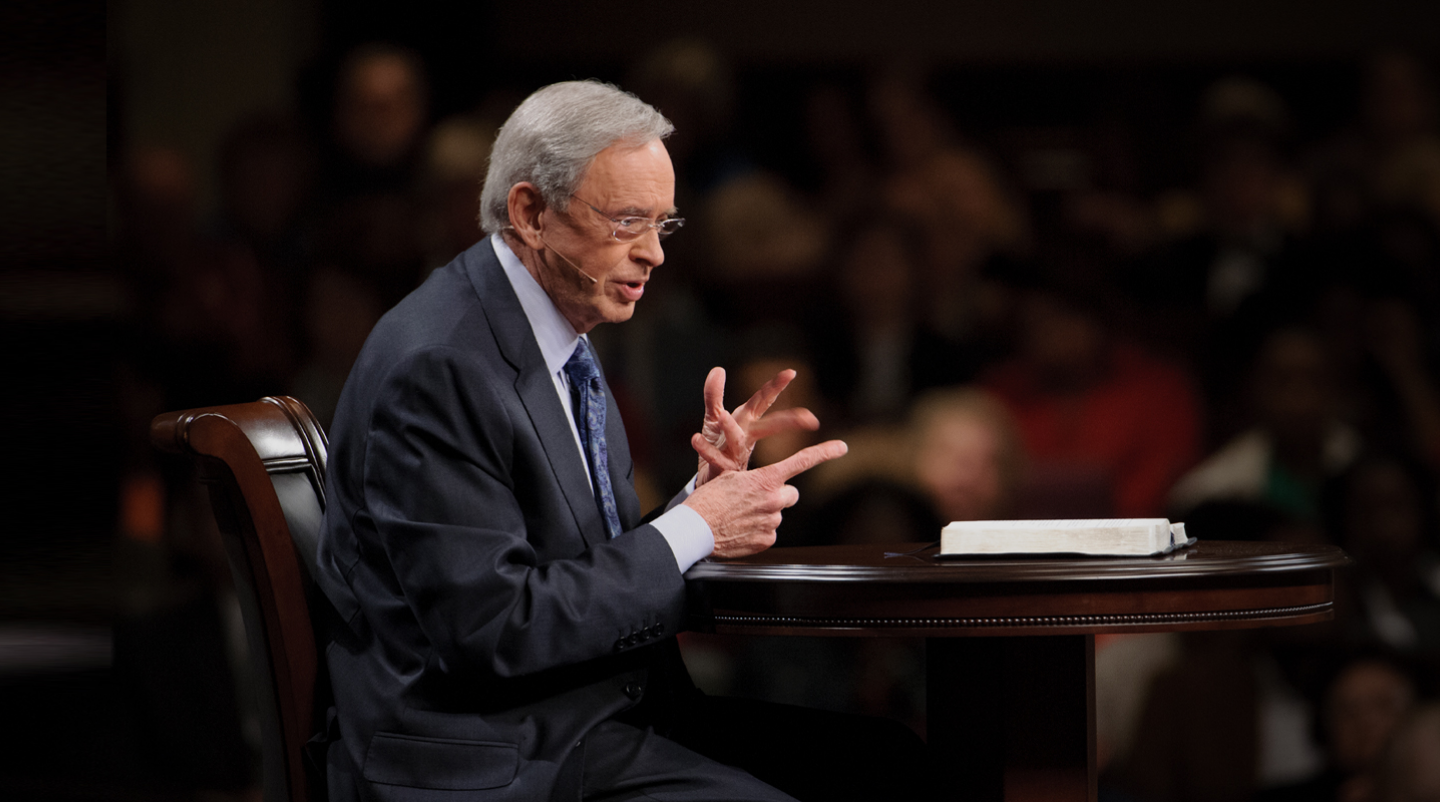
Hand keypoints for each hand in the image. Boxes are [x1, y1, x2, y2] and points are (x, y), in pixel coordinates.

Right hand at [684, 439, 847, 557]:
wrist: (695, 529)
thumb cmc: (708, 500)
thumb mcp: (730, 477)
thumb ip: (754, 478)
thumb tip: (765, 482)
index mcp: (765, 479)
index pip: (802, 462)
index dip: (825, 453)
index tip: (842, 447)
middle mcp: (773, 499)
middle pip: (791, 494)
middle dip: (779, 495)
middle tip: (758, 499)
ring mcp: (772, 521)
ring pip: (778, 514)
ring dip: (766, 514)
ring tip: (742, 516)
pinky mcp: (767, 540)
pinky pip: (770, 533)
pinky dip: (759, 531)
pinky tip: (743, 529)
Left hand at [693, 367, 819, 485]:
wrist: (708, 481)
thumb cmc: (717, 447)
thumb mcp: (714, 419)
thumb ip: (714, 396)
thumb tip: (718, 369)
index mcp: (747, 422)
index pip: (763, 400)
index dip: (776, 386)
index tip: (791, 372)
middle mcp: (746, 437)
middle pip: (769, 426)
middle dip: (788, 421)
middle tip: (808, 419)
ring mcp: (736, 455)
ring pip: (738, 442)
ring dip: (732, 429)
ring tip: (724, 416)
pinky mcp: (722, 469)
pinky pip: (714, 459)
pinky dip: (705, 450)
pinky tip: (695, 439)